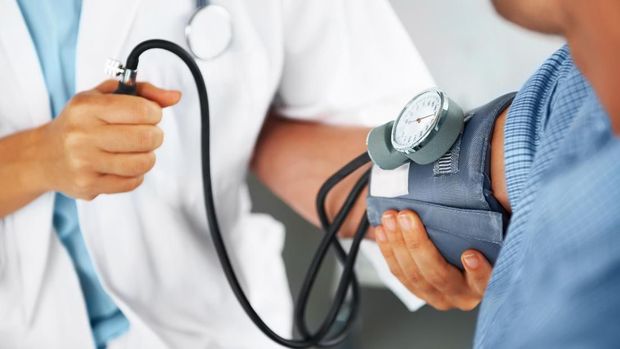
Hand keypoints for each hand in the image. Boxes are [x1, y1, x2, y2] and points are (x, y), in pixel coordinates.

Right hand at [38, 80, 180, 199]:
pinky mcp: (89, 185)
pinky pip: (132, 182)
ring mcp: (84, 163)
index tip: (149, 114)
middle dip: (155, 135)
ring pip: (142, 163)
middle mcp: (82, 135)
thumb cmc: (81, 123)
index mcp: (87, 107)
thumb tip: (175, 96)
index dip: (155, 113)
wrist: (44, 156)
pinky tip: (124, 165)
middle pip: (146, 138)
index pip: (142, 110)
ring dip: (148, 156)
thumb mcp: (104, 97)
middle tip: (147, 134)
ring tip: (138, 150)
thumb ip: (143, 92)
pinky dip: (136, 174)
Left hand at [375, 210, 491, 310]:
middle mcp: (461, 294)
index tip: (470, 254)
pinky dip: (388, 250)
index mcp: (484, 284)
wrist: (463, 252)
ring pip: (413, 274)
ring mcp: (437, 295)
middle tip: (407, 217)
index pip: (484, 282)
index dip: (478, 271)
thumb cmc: (480, 239)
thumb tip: (504, 192)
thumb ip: (497, 219)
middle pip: (438, 274)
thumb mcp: (496, 232)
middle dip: (418, 244)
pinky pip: (398, 272)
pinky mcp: (417, 290)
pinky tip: (382, 231)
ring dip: (397, 244)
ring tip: (391, 218)